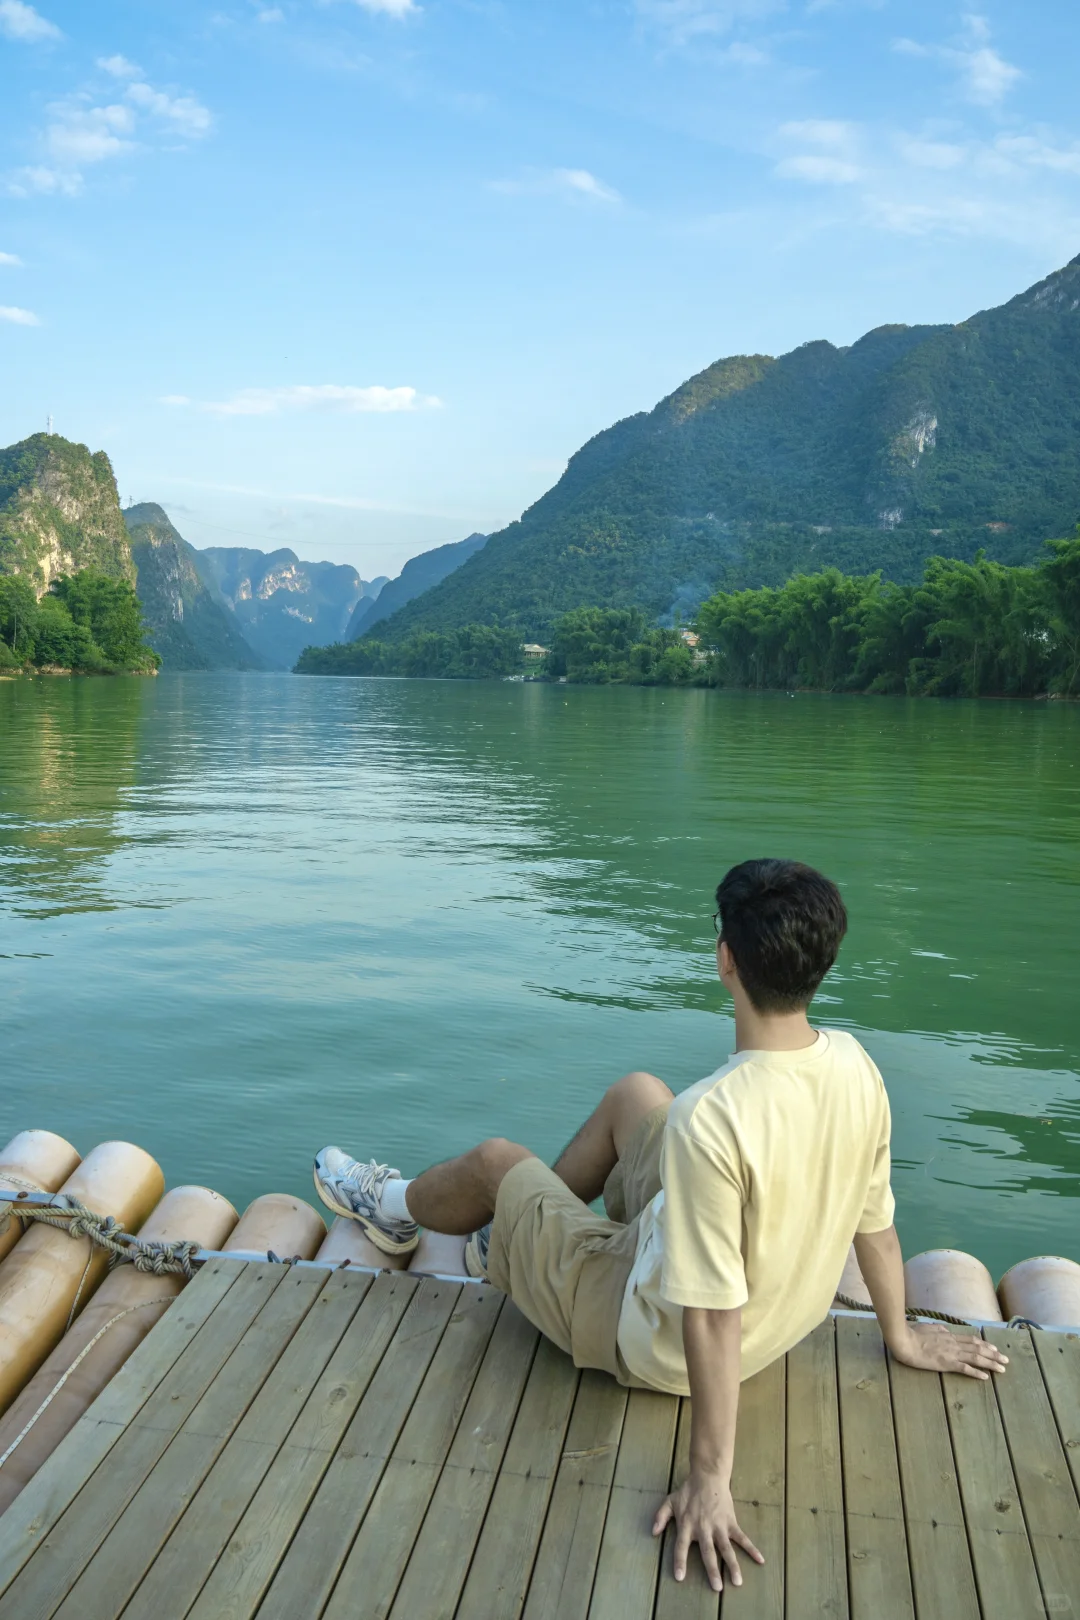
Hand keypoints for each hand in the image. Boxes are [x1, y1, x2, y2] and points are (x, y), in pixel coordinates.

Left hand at [652, 1469, 763, 1591]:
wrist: (708, 1476)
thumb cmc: (688, 1491)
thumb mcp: (670, 1501)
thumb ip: (660, 1517)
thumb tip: (653, 1533)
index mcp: (686, 1525)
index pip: (680, 1547)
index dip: (680, 1561)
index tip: (680, 1577)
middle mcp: (703, 1528)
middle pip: (708, 1552)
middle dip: (712, 1570)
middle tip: (717, 1588)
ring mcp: (719, 1526)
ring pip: (726, 1549)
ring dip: (732, 1565)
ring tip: (737, 1581)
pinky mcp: (731, 1522)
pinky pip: (742, 1538)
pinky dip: (751, 1549)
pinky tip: (760, 1560)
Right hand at [890, 1321, 1008, 1379]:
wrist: (904, 1340)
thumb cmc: (912, 1333)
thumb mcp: (928, 1327)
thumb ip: (938, 1329)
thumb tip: (944, 1329)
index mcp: (949, 1335)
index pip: (971, 1340)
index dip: (985, 1345)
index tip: (995, 1349)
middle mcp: (954, 1344)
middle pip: (978, 1349)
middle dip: (994, 1355)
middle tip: (1006, 1360)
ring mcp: (951, 1353)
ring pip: (976, 1358)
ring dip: (990, 1363)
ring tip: (1002, 1368)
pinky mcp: (946, 1363)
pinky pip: (965, 1368)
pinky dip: (976, 1372)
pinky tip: (985, 1377)